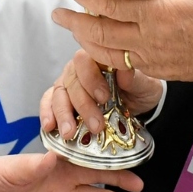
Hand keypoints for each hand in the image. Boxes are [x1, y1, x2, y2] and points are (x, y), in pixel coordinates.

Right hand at [41, 50, 165, 139]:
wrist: (138, 103)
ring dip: (63, 114)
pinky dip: (47, 113)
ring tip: (69, 133)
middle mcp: (79, 68)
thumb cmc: (140, 88)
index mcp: (97, 58)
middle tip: (95, 126)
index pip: (85, 61)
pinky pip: (48, 102)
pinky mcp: (61, 98)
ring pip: (58, 94)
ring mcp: (68, 83)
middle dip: (82, 105)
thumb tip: (125, 74)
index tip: (104, 98)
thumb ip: (135, 79)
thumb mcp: (145, 84)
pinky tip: (49, 127)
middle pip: (71, 82)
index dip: (91, 79)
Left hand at [50, 0, 192, 98]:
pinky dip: (106, 55)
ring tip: (72, 30)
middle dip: (75, 21)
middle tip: (58, 12)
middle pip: (100, 32)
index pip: (110, 5)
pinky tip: (101, 47)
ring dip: (85, 40)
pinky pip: (124, 63)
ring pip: (108, 52)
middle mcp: (151, 39)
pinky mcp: (162, 70)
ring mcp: (155, 58)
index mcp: (160, 14)